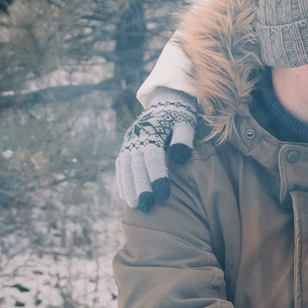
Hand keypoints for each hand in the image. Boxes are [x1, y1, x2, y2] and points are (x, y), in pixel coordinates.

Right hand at [115, 89, 200, 210]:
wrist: (167, 101)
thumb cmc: (181, 116)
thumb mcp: (186, 122)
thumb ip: (184, 138)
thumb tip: (178, 157)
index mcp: (152, 129)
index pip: (152, 156)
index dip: (157, 176)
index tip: (163, 195)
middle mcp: (136, 135)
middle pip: (135, 164)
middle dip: (140, 186)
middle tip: (146, 206)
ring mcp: (129, 140)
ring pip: (125, 166)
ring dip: (128, 186)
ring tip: (134, 205)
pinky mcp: (126, 145)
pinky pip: (121, 164)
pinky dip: (122, 180)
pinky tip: (125, 196)